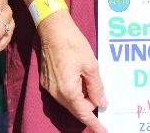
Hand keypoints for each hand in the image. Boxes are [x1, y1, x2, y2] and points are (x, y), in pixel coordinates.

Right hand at [38, 9, 107, 132]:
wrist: (53, 28)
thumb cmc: (73, 44)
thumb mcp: (91, 65)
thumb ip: (96, 87)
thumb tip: (101, 103)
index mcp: (68, 91)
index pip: (83, 113)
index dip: (94, 124)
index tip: (103, 131)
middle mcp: (56, 93)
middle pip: (76, 108)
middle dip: (89, 104)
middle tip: (100, 93)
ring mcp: (49, 87)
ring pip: (69, 100)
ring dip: (81, 96)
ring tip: (88, 78)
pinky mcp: (46, 80)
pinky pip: (62, 92)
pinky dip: (72, 89)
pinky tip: (78, 75)